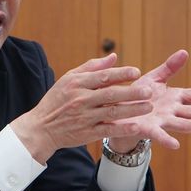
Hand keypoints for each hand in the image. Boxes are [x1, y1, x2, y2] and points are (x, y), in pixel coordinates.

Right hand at [10, 53, 153, 163]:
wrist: (41, 128)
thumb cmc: (56, 100)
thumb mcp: (69, 79)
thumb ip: (92, 67)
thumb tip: (114, 56)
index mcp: (76, 84)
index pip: (102, 76)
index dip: (121, 73)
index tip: (137, 72)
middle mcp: (80, 99)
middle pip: (110, 94)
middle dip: (132, 92)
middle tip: (149, 91)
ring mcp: (84, 117)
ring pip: (112, 112)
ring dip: (132, 109)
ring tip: (149, 107)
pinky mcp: (86, 133)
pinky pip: (107, 130)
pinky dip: (122, 128)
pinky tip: (137, 126)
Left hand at [108, 50, 190, 150]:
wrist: (117, 111)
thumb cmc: (137, 95)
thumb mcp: (154, 78)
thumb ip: (170, 67)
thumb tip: (185, 52)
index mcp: (175, 98)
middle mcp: (172, 112)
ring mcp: (162, 121)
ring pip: (181, 124)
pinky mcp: (148, 129)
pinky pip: (159, 135)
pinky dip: (167, 140)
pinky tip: (175, 145)